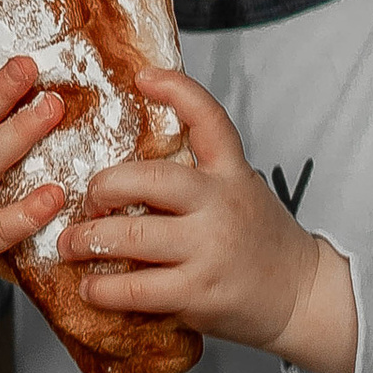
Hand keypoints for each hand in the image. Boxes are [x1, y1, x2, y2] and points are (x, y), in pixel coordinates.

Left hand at [65, 68, 358, 372]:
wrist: (301, 295)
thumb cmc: (258, 242)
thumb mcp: (239, 192)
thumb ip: (197, 178)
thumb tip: (127, 174)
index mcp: (231, 173)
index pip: (208, 119)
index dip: (176, 90)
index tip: (142, 77)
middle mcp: (221, 204)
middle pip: (150, 180)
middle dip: (103, 188)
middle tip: (86, 201)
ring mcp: (210, 249)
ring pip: (133, 236)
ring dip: (88, 240)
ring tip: (70, 245)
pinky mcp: (199, 293)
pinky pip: (137, 289)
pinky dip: (104, 289)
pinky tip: (90, 287)